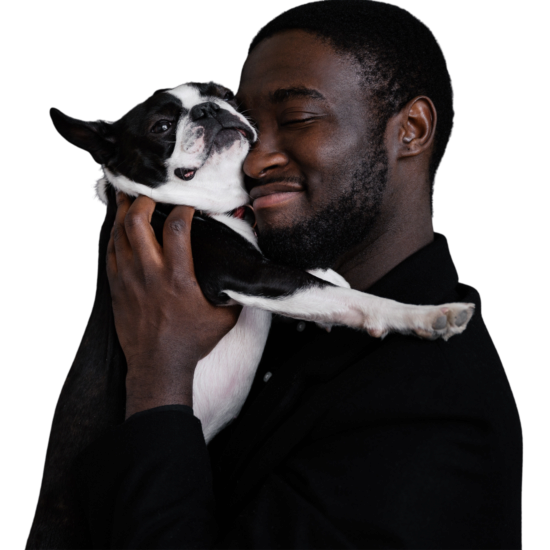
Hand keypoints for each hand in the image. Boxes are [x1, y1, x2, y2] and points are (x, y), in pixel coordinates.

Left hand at [106, 192, 240, 417]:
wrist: (158, 366)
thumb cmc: (192, 342)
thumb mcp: (223, 318)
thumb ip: (234, 293)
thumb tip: (247, 276)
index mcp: (178, 277)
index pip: (176, 227)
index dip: (182, 207)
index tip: (188, 203)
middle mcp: (150, 273)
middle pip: (137, 221)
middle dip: (143, 200)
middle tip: (150, 193)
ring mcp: (128, 279)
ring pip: (119, 233)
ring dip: (124, 212)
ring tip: (130, 198)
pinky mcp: (116, 287)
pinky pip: (110, 252)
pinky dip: (115, 235)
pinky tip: (120, 227)